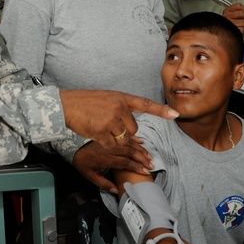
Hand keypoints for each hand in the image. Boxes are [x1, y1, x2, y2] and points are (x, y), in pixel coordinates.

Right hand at [59, 90, 176, 147]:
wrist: (67, 105)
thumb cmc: (86, 103)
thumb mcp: (108, 99)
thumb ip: (122, 110)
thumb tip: (134, 132)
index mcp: (122, 98)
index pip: (146, 104)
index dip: (161, 110)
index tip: (175, 115)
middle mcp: (120, 107)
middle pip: (133, 130)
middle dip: (123, 133)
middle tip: (108, 126)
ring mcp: (111, 119)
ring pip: (123, 139)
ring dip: (113, 139)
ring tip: (100, 127)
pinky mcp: (103, 130)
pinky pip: (111, 144)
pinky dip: (104, 143)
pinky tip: (95, 133)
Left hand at [72, 139, 153, 193]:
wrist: (74, 148)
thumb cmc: (83, 163)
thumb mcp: (90, 176)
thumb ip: (103, 184)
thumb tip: (116, 190)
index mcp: (105, 158)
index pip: (124, 162)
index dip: (136, 166)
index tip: (145, 171)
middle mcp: (110, 149)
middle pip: (130, 152)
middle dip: (142, 159)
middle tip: (151, 165)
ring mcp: (111, 141)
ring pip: (129, 144)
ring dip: (141, 149)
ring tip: (150, 156)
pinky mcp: (111, 137)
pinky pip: (124, 137)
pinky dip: (135, 139)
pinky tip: (143, 142)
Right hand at [221, 3, 243, 34]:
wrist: (222, 33)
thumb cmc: (228, 24)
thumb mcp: (231, 14)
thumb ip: (240, 11)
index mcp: (227, 10)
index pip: (238, 6)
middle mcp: (227, 16)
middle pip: (242, 13)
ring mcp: (229, 24)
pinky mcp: (232, 31)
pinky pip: (242, 29)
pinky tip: (242, 30)